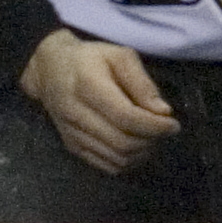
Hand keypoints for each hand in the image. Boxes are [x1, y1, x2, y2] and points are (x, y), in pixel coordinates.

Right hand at [18, 28, 178, 174]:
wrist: (49, 71)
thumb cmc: (90, 60)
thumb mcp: (119, 56)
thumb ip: (142, 83)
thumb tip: (163, 112)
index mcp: (87, 85)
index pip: (126, 117)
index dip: (154, 126)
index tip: (173, 124)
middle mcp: (75, 113)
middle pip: (123, 142)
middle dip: (151, 140)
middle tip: (164, 130)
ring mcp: (72, 134)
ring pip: (117, 158)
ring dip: (142, 153)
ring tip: (151, 137)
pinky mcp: (73, 147)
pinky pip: (107, 166)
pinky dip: (128, 161)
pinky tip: (136, 147)